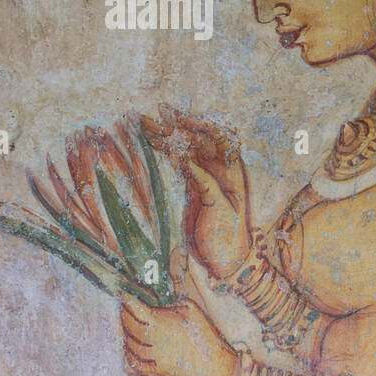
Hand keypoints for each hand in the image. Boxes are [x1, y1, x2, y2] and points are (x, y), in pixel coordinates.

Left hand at [120, 296, 239, 375]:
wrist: (217, 366)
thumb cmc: (206, 336)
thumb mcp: (192, 311)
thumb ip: (172, 306)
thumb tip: (157, 306)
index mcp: (162, 323)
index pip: (136, 309)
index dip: (128, 301)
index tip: (124, 295)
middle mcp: (153, 340)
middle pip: (129, 326)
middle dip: (124, 315)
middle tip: (124, 308)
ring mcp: (152, 357)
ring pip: (130, 345)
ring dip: (125, 334)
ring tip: (126, 326)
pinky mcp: (155, 372)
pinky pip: (134, 364)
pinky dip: (128, 355)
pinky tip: (129, 348)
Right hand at [141, 104, 251, 278]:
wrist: (224, 261)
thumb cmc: (228, 238)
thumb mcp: (220, 211)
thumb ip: (206, 185)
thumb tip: (187, 162)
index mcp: (233, 172)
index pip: (221, 139)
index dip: (201, 127)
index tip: (180, 123)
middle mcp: (220, 170)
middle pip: (198, 140)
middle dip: (177, 126)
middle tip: (155, 114)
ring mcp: (204, 176)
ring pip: (184, 149)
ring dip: (165, 135)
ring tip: (142, 122)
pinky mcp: (192, 186)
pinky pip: (178, 162)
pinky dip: (163, 151)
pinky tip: (149, 140)